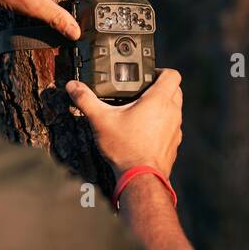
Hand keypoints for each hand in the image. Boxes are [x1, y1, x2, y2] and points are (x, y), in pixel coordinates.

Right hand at [65, 69, 182, 178]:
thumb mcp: (101, 120)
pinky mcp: (174, 143)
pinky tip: (145, 132)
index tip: (148, 75)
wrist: (141, 178)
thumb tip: (72, 86)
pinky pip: (172, 127)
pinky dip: (163, 124)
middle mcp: (172, 112)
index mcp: (159, 100)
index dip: (161, 71)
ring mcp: (176, 129)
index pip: (172, 74)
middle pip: (175, 90)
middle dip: (161, 87)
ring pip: (175, 109)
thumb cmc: (125, 148)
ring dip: (163, 106)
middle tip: (142, 91)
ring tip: (141, 111)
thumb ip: (86, 100)